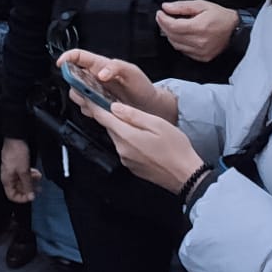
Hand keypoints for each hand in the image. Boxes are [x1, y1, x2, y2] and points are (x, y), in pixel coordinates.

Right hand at [0, 138, 40, 204]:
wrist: (15, 138)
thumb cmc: (16, 152)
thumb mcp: (24, 171)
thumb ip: (27, 184)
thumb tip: (31, 196)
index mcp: (7, 180)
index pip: (12, 196)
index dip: (22, 198)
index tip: (31, 197)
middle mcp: (8, 176)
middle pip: (18, 189)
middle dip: (29, 189)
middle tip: (37, 189)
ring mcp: (12, 170)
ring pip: (21, 181)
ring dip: (31, 181)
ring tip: (38, 178)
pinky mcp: (16, 165)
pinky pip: (23, 174)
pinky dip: (29, 174)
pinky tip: (35, 172)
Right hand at [57, 49, 176, 119]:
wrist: (149, 106)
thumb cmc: (142, 86)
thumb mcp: (131, 71)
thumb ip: (115, 67)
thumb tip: (100, 73)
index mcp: (100, 65)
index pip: (78, 56)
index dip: (67, 57)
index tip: (61, 64)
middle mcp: (94, 78)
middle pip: (72, 78)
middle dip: (75, 84)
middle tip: (88, 90)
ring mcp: (94, 93)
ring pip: (76, 94)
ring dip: (83, 99)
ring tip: (99, 101)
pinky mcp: (96, 106)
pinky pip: (84, 108)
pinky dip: (89, 110)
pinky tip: (102, 110)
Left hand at [86, 101, 204, 193]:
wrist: (186, 176)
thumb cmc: (176, 150)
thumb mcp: (157, 124)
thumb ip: (134, 115)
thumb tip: (115, 107)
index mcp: (127, 136)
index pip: (102, 117)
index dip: (92, 104)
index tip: (85, 95)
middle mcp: (122, 149)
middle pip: (109, 126)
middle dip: (107, 114)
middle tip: (109, 102)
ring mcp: (126, 159)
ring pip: (117, 137)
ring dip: (120, 127)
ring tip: (132, 119)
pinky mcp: (131, 166)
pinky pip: (124, 147)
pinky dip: (127, 139)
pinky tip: (140, 137)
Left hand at [155, 0, 238, 63]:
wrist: (235, 30)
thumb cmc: (220, 17)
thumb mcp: (202, 5)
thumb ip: (182, 6)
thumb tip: (166, 7)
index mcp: (199, 27)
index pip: (173, 26)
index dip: (163, 19)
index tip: (160, 13)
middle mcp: (199, 41)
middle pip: (172, 36)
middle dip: (164, 26)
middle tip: (163, 17)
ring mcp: (200, 51)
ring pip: (176, 45)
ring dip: (170, 35)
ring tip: (171, 25)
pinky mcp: (202, 57)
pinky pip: (183, 51)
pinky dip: (179, 43)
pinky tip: (181, 35)